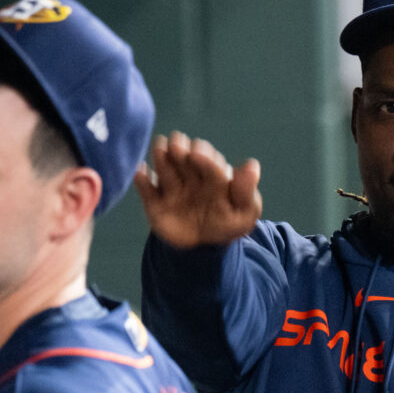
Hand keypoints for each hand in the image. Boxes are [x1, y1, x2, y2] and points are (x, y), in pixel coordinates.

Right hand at [133, 131, 261, 247]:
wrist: (204, 248)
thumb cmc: (226, 224)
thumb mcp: (244, 213)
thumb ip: (246, 192)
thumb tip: (252, 165)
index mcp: (213, 175)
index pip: (209, 162)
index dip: (205, 157)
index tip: (198, 153)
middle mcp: (190, 176)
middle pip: (185, 159)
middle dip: (181, 150)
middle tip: (176, 144)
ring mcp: (172, 188)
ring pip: (166, 170)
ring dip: (162, 158)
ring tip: (160, 147)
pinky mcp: (155, 203)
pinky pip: (147, 191)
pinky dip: (142, 182)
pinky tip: (141, 172)